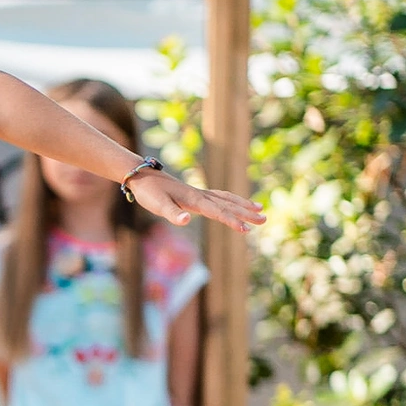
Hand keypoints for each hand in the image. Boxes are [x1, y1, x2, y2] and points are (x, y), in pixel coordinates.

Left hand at [129, 172, 263, 232]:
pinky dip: (230, 200)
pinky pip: (218, 197)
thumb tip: (187, 220)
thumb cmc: (149, 192)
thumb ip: (173, 214)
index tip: (246, 230)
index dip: (232, 221)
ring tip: (259, 209)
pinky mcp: (194, 194)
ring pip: (226, 199)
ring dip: (242, 204)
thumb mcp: (158, 206)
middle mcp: (200, 195)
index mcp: (194, 200)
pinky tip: (233, 203)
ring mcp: (198, 193)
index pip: (218, 212)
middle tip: (265, 219)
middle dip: (246, 213)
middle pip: (228, 204)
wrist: (140, 176)